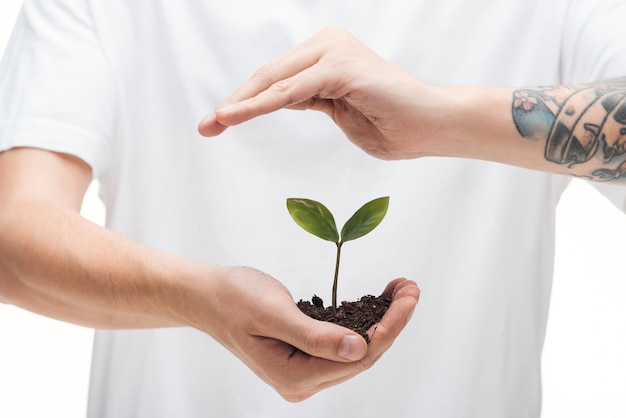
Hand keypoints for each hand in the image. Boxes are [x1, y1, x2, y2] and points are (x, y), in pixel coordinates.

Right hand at [197, 266, 418, 401]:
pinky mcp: (304, 359)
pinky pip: (343, 345)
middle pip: (362, 356)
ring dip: (382, 322)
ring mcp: (303, 373)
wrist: (207, 297)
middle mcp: (302, 382)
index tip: (409, 296)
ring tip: (401, 291)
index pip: (358, 356)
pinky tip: (377, 305)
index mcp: (294, 377)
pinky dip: (364, 323)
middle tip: (410, 287)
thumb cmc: (234, 299)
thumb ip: (315, 336)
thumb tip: (359, 348)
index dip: (389, 327)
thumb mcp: (272, 313)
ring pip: (356, 351)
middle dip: (392, 322)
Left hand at [198, 26, 439, 159]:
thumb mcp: (339, 111)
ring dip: (242, 104)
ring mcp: (334, 52)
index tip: (217, 123)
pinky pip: (293, 90)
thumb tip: (278, 97)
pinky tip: (237, 116)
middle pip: (269, 74)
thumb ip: (310, 99)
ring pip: (275, 80)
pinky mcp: (341, 66)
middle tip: (206, 126)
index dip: (245, 100)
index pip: (276, 77)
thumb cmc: (394, 125)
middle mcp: (328, 46)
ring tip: (214, 123)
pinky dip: (263, 104)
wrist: (434, 127)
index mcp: (327, 56)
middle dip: (235, 102)